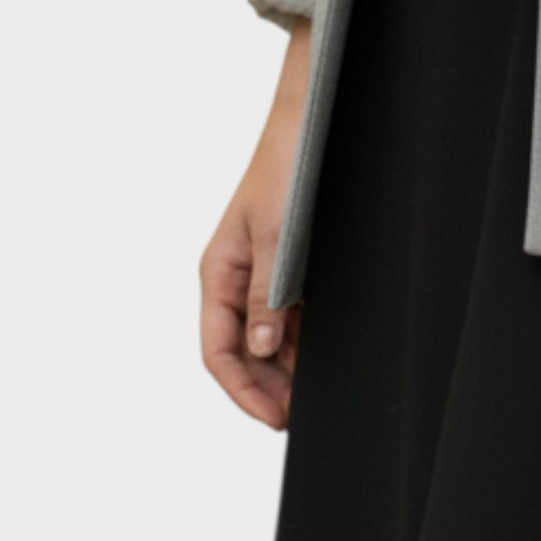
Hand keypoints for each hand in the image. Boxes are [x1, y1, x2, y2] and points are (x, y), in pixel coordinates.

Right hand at [200, 17, 310, 428]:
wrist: (310, 121)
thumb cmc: (286, 167)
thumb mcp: (277, 236)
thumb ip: (266, 295)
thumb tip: (261, 348)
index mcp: (219, 273)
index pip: (218, 352)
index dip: (243, 392)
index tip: (274, 419)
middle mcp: (235, 278)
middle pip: (243, 352)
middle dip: (267, 387)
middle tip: (301, 417)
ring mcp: (261, 272)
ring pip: (266, 337)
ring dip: (286, 367)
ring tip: (316, 393)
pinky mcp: (286, 264)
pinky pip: (287, 314)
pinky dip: (300, 339)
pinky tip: (321, 355)